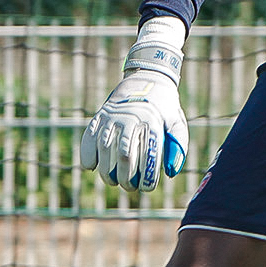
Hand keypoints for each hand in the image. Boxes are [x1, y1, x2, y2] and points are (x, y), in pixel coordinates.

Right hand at [81, 18, 189, 193]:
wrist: (147, 78)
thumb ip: (178, 145)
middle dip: (126, 177)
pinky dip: (87, 152)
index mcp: (152, 121)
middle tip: (129, 187)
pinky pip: (90, 136)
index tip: (147, 188)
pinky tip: (90, 166)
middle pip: (125, 155)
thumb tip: (171, 172)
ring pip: (105, 148)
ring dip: (107, 169)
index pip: (149, 155)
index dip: (147, 176)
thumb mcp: (176, 121)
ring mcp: (113, 116)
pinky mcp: (100, 115)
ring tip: (112, 181)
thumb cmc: (164, 106)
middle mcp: (131, 118)